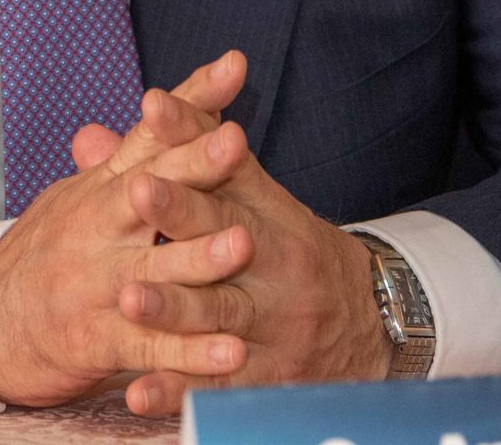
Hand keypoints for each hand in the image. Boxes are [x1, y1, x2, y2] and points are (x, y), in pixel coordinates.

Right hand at [0, 55, 255, 406]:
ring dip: (199, 258)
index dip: (191, 100)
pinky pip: (150, 347)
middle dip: (195, 166)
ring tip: (242, 245)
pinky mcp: (97, 339)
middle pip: (153, 189)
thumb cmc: (50, 250)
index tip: (233, 67)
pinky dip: (191, 354)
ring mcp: (99, 284)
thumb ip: (127, 153)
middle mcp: (101, 227)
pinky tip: (233, 352)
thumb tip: (161, 99)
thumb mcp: (83, 193)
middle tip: (235, 143)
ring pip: (156, 268)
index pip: (152, 133)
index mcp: (104, 187)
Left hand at [75, 54, 393, 414]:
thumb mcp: (252, 196)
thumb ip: (192, 153)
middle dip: (179, 212)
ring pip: (218, 312)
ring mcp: (269, 321)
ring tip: (130, 299)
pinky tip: (140, 392)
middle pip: (222, 233)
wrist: (370, 321)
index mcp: (262, 212)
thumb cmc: (286, 247)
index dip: (190, 139)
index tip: (153, 108)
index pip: (224, 167)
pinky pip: (219, 384)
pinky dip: (179, 391)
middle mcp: (268, 262)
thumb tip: (135, 111)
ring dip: (173, 307)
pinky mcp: (266, 376)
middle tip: (135, 190)